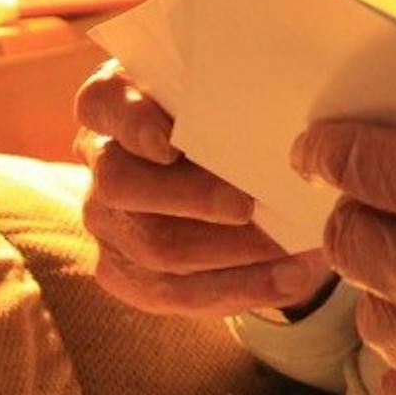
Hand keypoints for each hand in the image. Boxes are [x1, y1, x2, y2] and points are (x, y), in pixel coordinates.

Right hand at [75, 59, 329, 316]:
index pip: (103, 102)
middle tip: (249, 204)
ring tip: (291, 247)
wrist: (220, 179)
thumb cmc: (230, 122)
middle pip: (122, 184)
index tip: (169, 144)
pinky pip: (175, 292)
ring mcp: (106, 220)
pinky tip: (288, 276)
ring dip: (230, 250)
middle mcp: (102, 160)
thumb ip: (239, 106)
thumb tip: (293, 127)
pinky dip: (239, 287)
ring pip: (154, 246)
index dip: (131, 122)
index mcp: (117, 104)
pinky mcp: (124, 271)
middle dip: (192, 198)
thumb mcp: (227, 102)